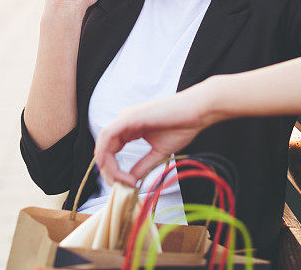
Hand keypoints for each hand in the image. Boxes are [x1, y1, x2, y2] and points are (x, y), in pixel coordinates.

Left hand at [94, 81, 216, 186]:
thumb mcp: (158, 153)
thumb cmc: (182, 127)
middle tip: (119, 188)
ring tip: (120, 182)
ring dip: (107, 166)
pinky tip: (117, 170)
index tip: (128, 186)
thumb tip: (130, 182)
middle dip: (108, 171)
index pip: (111, 151)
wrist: (197, 112)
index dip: (114, 171)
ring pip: (103, 143)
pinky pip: (108, 136)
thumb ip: (143, 166)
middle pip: (104, 148)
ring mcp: (125, 117)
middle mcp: (124, 121)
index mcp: (130, 128)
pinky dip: (108, 155)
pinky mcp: (129, 117)